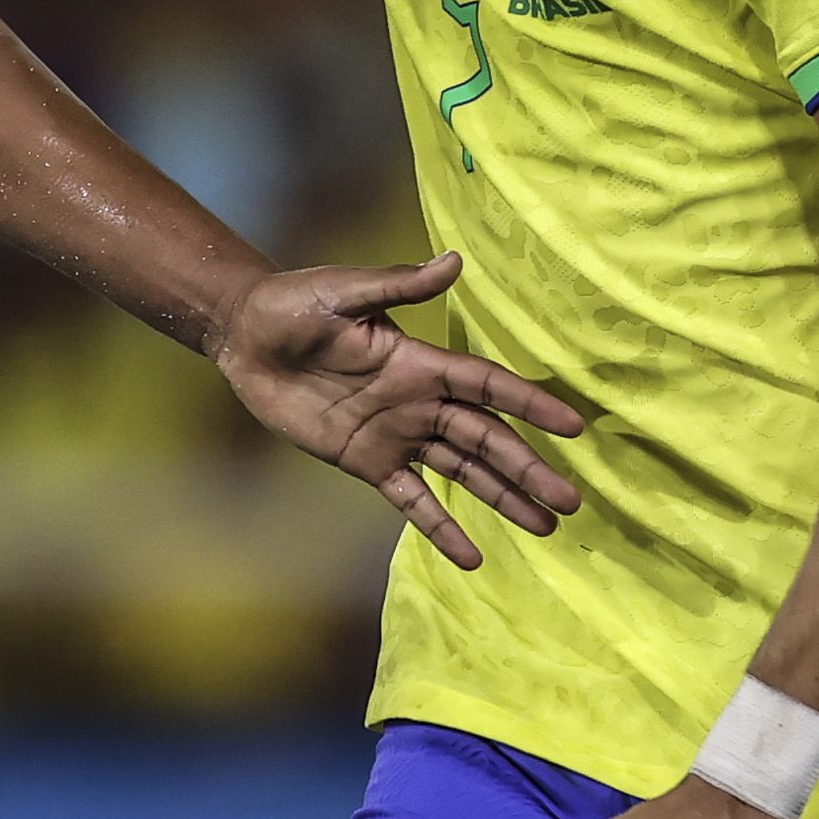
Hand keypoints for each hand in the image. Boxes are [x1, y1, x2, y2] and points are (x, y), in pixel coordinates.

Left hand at [215, 253, 582, 568]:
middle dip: (527, 468)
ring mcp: (395, 435)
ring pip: (462, 472)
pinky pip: (411, 499)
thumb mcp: (343, 292)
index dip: (529, 405)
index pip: (488, 387)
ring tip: (545, 526)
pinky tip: (472, 556)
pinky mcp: (366, 462)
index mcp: (420, 362)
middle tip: (570, 500)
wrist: (244, 338)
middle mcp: (418, 403)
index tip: (573, 427)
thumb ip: (397, 286)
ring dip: (502, 498)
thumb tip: (453, 261)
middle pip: (486, 439)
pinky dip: (440, 528)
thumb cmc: (294, 304)